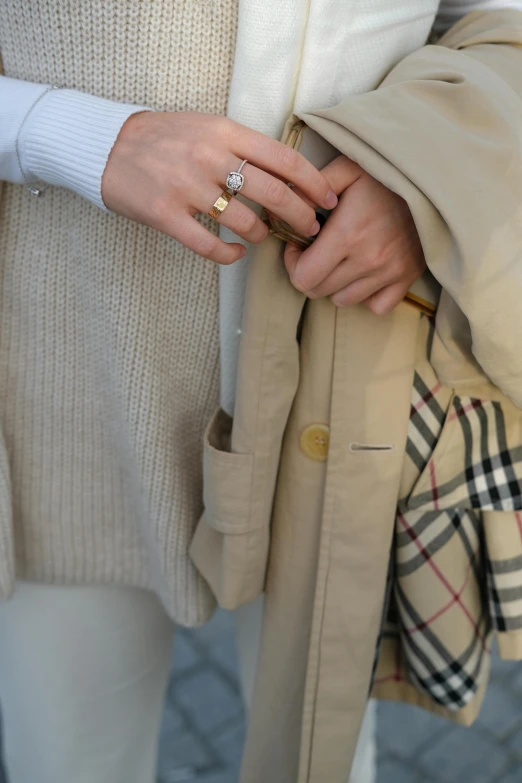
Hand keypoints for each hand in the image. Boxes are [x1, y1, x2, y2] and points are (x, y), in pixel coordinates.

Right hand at [102, 111, 337, 264]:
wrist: (107, 147)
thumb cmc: (164, 138)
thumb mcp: (207, 127)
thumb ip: (243, 146)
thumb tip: (287, 174)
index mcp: (225, 132)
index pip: (284, 159)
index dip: (314, 183)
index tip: (329, 201)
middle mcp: (210, 157)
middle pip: (273, 192)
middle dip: (300, 216)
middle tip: (309, 229)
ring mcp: (186, 187)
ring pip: (244, 221)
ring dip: (261, 235)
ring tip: (263, 236)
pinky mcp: (165, 215)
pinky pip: (208, 244)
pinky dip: (229, 255)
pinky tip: (235, 253)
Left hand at [284, 155, 425, 314]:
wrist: (433, 179)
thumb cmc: (385, 173)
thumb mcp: (347, 167)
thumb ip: (313, 186)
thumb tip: (288, 206)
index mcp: (347, 235)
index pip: (303, 277)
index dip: (293, 264)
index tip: (299, 246)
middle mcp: (367, 261)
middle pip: (318, 291)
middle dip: (310, 272)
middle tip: (317, 251)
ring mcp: (389, 273)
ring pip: (343, 301)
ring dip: (335, 284)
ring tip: (340, 260)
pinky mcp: (406, 278)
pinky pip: (376, 306)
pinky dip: (366, 296)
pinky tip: (364, 275)